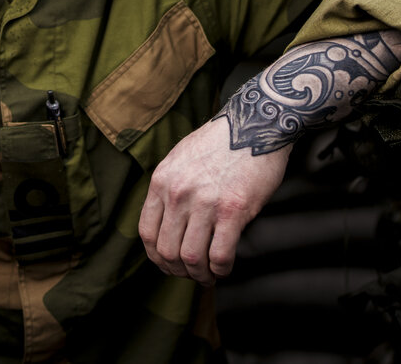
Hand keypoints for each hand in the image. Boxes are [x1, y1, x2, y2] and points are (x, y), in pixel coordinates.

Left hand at [138, 115, 289, 284]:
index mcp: (162, 181)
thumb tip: (167, 220)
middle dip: (177, 271)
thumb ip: (170, 188)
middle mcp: (178, 194)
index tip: (168, 264)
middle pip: (167, 250)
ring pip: (191, 258)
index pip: (147, 233)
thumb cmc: (219, 142)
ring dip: (200, 275)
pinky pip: (220, 254)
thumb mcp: (180, 159)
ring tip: (209, 276)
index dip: (156, 257)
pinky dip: (221, 269)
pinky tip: (224, 269)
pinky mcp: (233, 210)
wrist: (254, 124)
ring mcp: (205, 203)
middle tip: (191, 275)